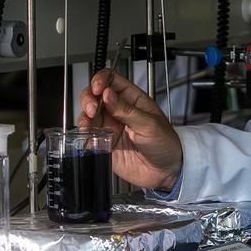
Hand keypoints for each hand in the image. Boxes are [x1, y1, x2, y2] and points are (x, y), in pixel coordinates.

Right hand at [77, 70, 181, 189]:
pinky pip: (88, 135)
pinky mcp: (104, 143)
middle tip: (92, 109)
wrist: (165, 171)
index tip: (98, 88)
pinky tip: (87, 134)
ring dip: (84, 116)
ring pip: (88, 114)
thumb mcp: (149, 124)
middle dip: (89, 99)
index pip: (111, 80)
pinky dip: (84, 133)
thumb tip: (107, 94)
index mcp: (132, 99)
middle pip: (95, 95)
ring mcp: (110, 126)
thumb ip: (126, 110)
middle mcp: (118, 111)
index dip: (101, 80)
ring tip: (88, 123)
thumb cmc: (166, 143)